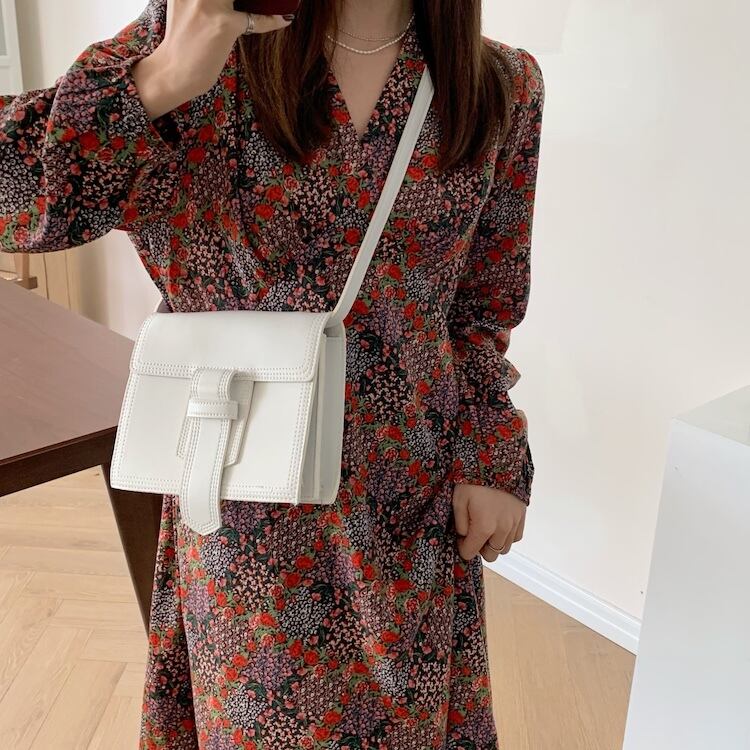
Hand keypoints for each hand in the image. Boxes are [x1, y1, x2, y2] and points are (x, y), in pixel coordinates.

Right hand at [133, 0, 291, 118]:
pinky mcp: (224, 24)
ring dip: (263, 0)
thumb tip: (233, 0)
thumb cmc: (184, 43)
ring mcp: (210, 4)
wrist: (174, 72)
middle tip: (257, 2)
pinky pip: (256, 19)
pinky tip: (284, 18)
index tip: (237, 0)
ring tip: (272, 2)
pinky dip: (272, 20)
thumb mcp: (187, 7)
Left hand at [452, 483, 525, 561]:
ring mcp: (514, 523)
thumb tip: (465, 536)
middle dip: (480, 548)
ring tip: (487, 529)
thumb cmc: (474, 480)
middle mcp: (502, 530)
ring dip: (494, 544)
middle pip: (490, 556)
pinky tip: (499, 525)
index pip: (470, 553)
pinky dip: (507, 536)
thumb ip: (460, 524)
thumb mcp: (458, 500)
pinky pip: (516, 537)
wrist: (497, 462)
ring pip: (504, 549)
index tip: (460, 538)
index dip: (462, 548)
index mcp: (484, 527)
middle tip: (474, 534)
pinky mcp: (522, 516)